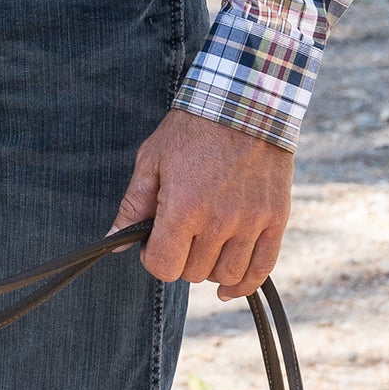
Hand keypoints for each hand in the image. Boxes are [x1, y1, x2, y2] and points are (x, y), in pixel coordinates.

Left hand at [111, 108, 293, 301]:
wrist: (245, 104)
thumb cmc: (192, 130)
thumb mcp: (152, 159)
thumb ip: (134, 205)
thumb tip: (113, 241)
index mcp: (184, 207)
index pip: (163, 266)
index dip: (152, 259)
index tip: (153, 244)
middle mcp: (219, 221)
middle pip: (193, 272)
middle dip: (180, 259)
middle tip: (179, 235)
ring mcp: (251, 222)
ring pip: (226, 275)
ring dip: (209, 268)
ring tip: (203, 246)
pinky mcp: (276, 220)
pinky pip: (261, 270)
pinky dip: (244, 284)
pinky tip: (227, 285)